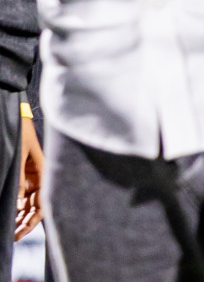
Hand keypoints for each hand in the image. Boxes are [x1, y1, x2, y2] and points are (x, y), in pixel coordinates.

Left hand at [13, 115, 40, 241]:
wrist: (14, 117)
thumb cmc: (20, 132)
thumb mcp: (20, 154)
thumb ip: (20, 177)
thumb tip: (21, 200)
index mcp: (43, 171)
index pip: (42, 202)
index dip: (34, 218)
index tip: (22, 230)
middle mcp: (38, 177)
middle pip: (35, 206)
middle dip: (25, 222)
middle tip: (13, 236)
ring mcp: (30, 178)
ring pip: (27, 204)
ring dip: (20, 217)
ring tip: (10, 231)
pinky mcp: (21, 176)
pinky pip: (20, 196)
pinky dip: (16, 207)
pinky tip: (10, 216)